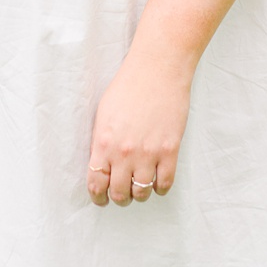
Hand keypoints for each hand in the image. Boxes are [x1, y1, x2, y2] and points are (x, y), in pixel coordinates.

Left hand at [87, 52, 191, 205]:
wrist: (159, 68)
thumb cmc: (130, 85)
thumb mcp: (104, 113)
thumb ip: (101, 141)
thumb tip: (102, 162)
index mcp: (103, 143)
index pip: (96, 183)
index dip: (98, 196)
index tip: (102, 198)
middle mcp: (124, 153)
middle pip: (119, 193)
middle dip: (119, 197)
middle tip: (123, 194)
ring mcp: (148, 152)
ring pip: (142, 192)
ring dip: (140, 194)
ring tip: (141, 188)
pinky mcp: (170, 149)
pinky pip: (165, 182)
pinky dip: (160, 188)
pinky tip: (158, 182)